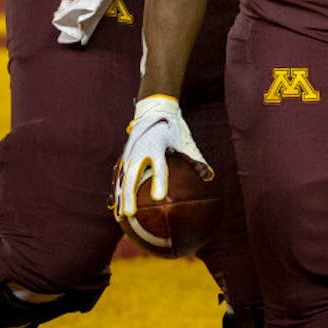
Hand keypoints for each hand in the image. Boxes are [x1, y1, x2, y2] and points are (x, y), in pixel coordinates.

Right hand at [113, 95, 211, 219]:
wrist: (154, 111)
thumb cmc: (173, 128)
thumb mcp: (186, 141)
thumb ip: (195, 159)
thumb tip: (209, 177)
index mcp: (157, 145)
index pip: (159, 167)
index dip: (159, 183)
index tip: (159, 198)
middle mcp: (140, 149)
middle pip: (132, 175)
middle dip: (130, 195)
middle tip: (131, 213)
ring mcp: (130, 153)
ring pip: (123, 177)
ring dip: (121, 196)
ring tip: (121, 216)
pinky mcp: (126, 156)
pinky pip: (120, 175)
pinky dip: (119, 190)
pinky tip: (119, 205)